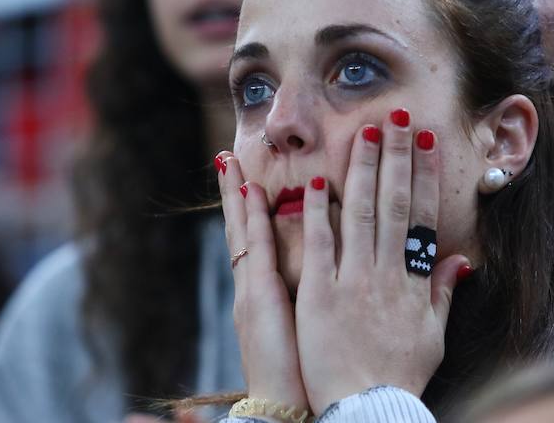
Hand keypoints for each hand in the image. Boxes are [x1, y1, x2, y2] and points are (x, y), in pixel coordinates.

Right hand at [216, 152, 308, 411]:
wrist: (286, 407)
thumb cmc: (304, 373)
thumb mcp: (305, 329)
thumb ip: (310, 297)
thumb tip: (324, 276)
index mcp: (263, 292)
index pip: (256, 240)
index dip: (251, 208)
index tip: (248, 175)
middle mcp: (252, 286)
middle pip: (242, 229)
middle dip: (234, 192)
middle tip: (228, 155)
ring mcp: (251, 289)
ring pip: (243, 232)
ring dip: (236, 195)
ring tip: (231, 161)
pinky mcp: (258, 298)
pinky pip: (255, 250)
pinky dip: (252, 221)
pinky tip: (251, 193)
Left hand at [294, 110, 469, 413]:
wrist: (367, 409)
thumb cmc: (399, 374)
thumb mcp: (432, 336)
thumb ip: (442, 294)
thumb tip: (460, 260)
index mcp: (414, 282)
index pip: (422, 218)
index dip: (425, 177)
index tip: (426, 143)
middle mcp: (387, 274)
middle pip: (394, 205)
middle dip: (395, 158)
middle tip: (395, 119)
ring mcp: (353, 282)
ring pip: (360, 215)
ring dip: (362, 172)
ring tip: (363, 134)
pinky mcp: (320, 295)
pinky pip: (320, 247)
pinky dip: (320, 214)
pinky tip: (321, 183)